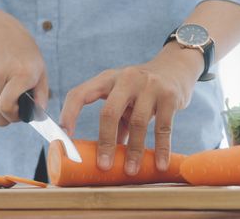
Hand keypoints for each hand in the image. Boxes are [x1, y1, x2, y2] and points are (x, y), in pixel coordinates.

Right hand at [0, 16, 47, 125]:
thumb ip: (41, 96)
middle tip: (16, 109)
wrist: (0, 33)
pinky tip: (0, 88)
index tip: (22, 111)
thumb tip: (37, 117)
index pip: (5, 107)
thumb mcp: (40, 71)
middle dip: (7, 118)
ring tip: (9, 100)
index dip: (14, 116)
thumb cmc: (25, 55)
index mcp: (20, 74)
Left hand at [59, 43, 202, 174]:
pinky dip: (161, 148)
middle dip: (105, 142)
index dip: (69, 114)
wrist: (175, 67)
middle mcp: (125, 78)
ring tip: (130, 171)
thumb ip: (115, 119)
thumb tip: (105, 154)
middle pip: (108, 112)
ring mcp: (148, 85)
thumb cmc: (141, 89)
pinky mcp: (169, 95)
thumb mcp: (124, 97)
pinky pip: (163, 127)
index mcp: (106, 79)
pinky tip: (158, 164)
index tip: (64, 137)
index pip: (80, 93)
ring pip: (138, 122)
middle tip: (103, 165)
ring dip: (134, 150)